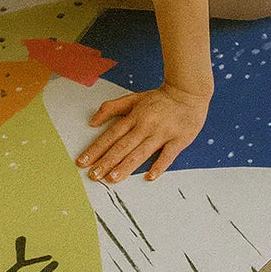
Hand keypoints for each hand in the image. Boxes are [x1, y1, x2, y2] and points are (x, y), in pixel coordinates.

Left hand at [75, 84, 210, 183]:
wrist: (187, 92)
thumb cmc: (159, 98)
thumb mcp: (132, 98)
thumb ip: (111, 108)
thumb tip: (92, 121)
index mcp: (133, 117)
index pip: (110, 135)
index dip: (95, 149)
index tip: (83, 161)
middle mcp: (145, 125)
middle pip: (122, 146)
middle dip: (106, 162)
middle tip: (94, 175)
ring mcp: (162, 133)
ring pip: (141, 152)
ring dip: (126, 166)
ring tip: (112, 178)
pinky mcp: (178, 139)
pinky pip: (168, 155)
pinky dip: (159, 166)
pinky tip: (150, 176)